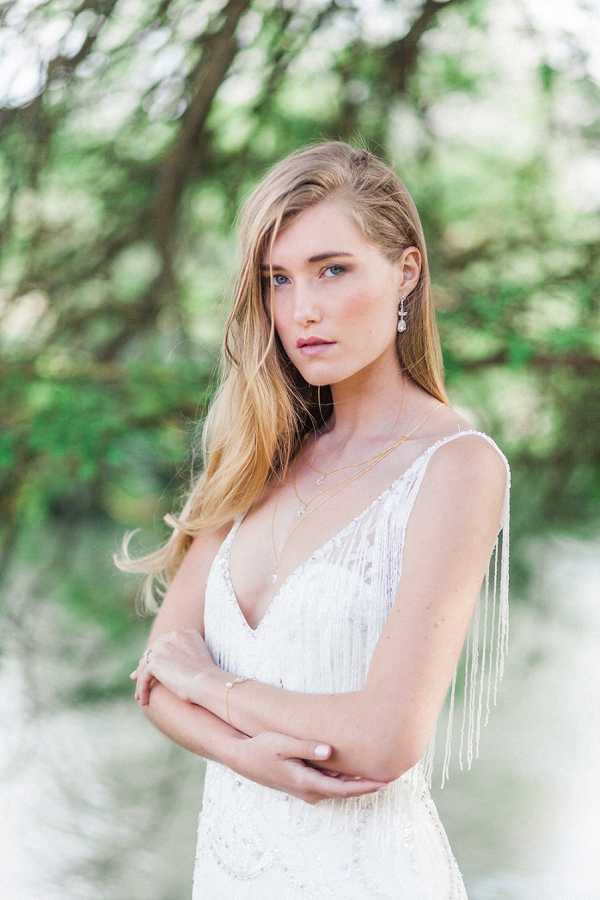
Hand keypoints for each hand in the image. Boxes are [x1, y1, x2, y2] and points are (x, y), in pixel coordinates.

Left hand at [130, 627, 215, 704]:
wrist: (207, 681)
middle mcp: (171, 636)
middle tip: (136, 678)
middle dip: (144, 666)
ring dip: (141, 681)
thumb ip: (184, 654)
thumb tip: (167, 665)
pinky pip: (144, 677)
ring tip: (141, 696)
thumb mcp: (198, 659)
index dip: (157, 656)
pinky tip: (144, 701)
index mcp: (183, 633)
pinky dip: (142, 690)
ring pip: (145, 665)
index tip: (152, 669)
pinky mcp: (155, 662)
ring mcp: (161, 647)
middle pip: (152, 652)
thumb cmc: (208, 676)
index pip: (164, 644)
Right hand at [230, 731, 389, 804]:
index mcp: (307, 783)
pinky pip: (330, 783)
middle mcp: (309, 791)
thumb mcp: (283, 744)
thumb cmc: (262, 748)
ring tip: (378, 770)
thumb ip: (307, 748)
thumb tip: (330, 752)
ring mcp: (306, 789)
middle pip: (345, 790)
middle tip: (391, 773)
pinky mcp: (304, 783)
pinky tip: (354, 769)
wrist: (242, 758)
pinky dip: (345, 779)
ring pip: (338, 787)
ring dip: (356, 782)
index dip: (365, 786)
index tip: (385, 781)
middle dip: (367, 785)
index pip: (343, 789)